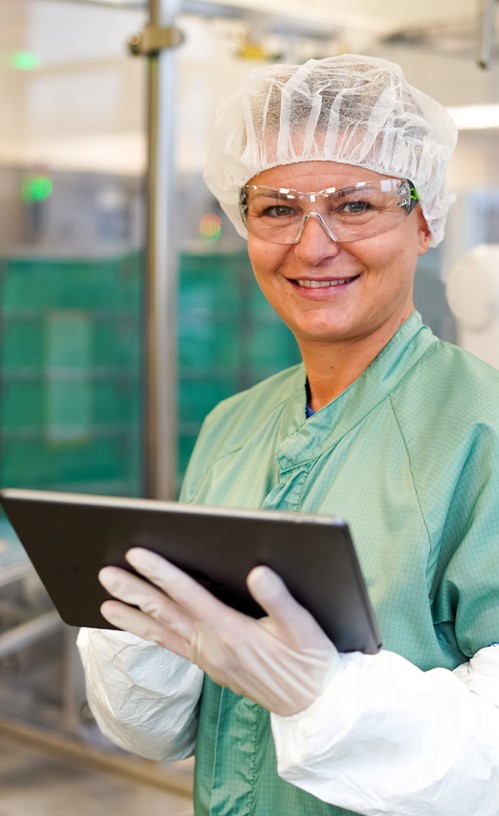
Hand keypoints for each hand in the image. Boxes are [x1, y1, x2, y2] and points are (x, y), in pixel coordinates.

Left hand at [99, 548, 339, 715]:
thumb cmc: (312, 663)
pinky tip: (139, 626)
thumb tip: (257, 572)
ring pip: (163, 633)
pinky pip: (173, 647)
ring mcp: (209, 660)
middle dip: (134, 591)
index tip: (137, 555)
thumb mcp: (304, 628)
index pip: (188, 595)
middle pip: (165, 614)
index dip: (161, 573)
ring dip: (133, 616)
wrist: (314, 706)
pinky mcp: (212, 667)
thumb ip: (278, 600)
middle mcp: (213, 647)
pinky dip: (151, 634)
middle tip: (105, 573)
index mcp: (232, 633)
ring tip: (104, 604)